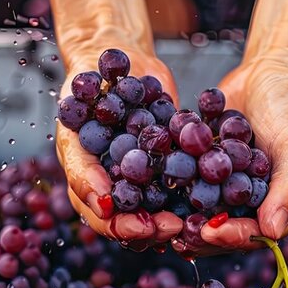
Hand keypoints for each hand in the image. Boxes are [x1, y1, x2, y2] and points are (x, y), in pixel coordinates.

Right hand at [56, 46, 182, 250]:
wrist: (118, 58)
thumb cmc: (89, 80)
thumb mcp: (76, 116)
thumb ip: (82, 160)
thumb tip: (103, 202)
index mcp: (85, 178)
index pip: (100, 216)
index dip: (121, 226)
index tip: (144, 227)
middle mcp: (111, 183)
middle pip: (129, 222)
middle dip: (151, 229)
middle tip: (175, 227)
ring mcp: (139, 175)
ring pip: (154, 210)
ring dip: (173, 219)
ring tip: (193, 221)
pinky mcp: (165, 160)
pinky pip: (178, 184)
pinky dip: (192, 195)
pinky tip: (211, 198)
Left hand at [175, 50, 287, 255]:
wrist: (272, 69)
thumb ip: (287, 188)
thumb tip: (273, 233)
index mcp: (287, 205)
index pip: (257, 233)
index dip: (232, 236)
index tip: (208, 232)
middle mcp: (260, 202)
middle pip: (228, 229)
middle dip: (201, 234)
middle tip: (174, 231)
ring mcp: (233, 186)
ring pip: (208, 212)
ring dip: (185, 217)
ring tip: (160, 218)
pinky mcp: (213, 168)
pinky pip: (194, 184)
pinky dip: (176, 188)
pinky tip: (152, 189)